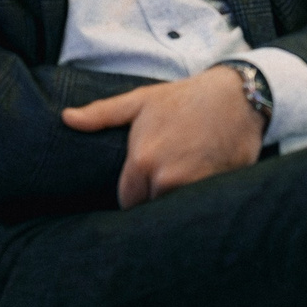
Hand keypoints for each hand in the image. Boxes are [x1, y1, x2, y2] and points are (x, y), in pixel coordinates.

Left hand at [62, 67, 263, 208]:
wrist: (239, 95)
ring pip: (174, 210)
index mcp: (142, 161)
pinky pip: (200, 207)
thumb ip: (102, 114)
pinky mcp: (217, 189)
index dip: (135, 194)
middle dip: (155, 199)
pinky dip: (200, 203)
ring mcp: (193, 186)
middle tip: (166, 182)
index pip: (128, 200)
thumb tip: (67, 118)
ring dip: (176, 203)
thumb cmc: (187, 97)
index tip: (143, 187)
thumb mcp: (143, 100)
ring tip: (185, 184)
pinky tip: (204, 187)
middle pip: (151, 207)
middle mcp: (165, 178)